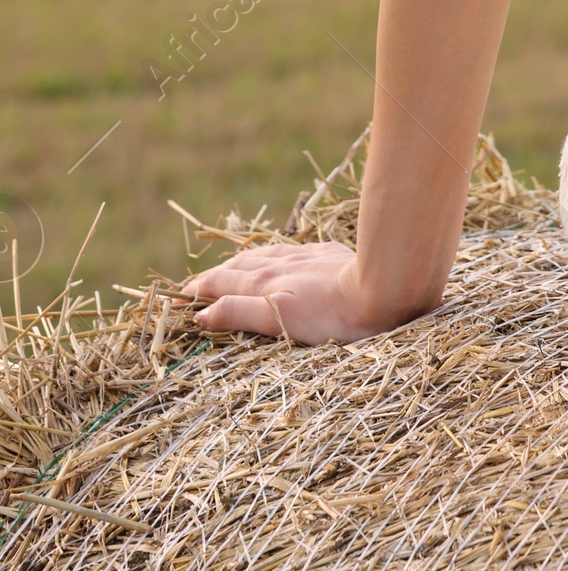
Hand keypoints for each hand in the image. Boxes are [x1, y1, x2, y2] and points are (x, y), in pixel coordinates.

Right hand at [181, 239, 424, 343]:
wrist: (383, 286)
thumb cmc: (331, 313)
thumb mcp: (278, 319)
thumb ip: (238, 312)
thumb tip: (200, 313)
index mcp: (265, 280)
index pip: (222, 281)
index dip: (200, 288)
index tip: (181, 295)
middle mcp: (281, 263)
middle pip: (240, 265)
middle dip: (217, 275)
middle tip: (199, 284)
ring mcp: (306, 256)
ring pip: (265, 255)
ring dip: (244, 263)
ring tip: (232, 269)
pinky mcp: (330, 254)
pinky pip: (293, 252)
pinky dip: (276, 257)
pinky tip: (284, 259)